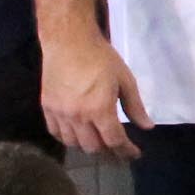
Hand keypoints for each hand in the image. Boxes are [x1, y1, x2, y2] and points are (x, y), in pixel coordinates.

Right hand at [42, 32, 149, 158]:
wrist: (68, 41)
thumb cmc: (101, 58)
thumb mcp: (125, 80)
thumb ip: (135, 107)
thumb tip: (147, 127)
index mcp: (99, 110)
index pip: (114, 141)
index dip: (126, 151)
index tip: (134, 154)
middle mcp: (78, 116)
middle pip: (93, 147)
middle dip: (108, 151)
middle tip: (117, 148)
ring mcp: (60, 113)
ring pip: (73, 143)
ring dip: (88, 146)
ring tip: (99, 142)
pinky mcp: (47, 107)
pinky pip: (56, 133)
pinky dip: (67, 138)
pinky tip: (77, 135)